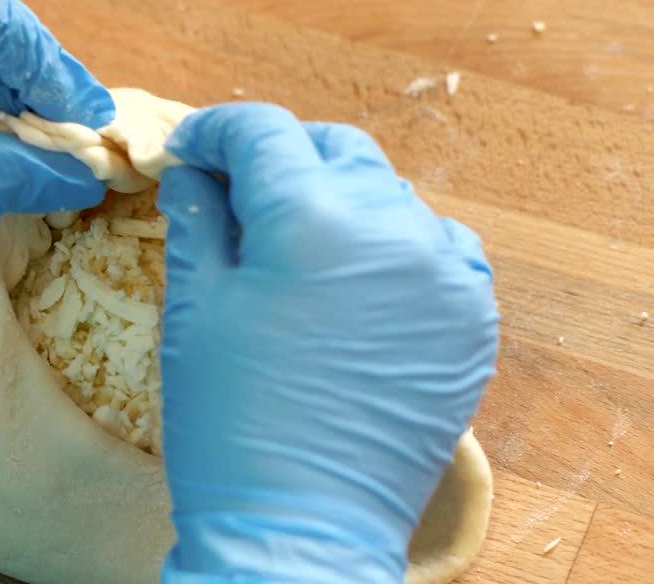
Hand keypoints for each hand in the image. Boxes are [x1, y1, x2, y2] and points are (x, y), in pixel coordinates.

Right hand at [154, 104, 498, 582]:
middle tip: (233, 191)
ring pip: (387, 194)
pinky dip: (394, 244)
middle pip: (332, 149)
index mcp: (310, 219)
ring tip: (295, 241)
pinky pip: (436, 248)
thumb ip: (197, 220)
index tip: (187, 153)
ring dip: (336, 198)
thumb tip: (193, 172)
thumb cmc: (228, 418)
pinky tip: (358, 277)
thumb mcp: (195, 308)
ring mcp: (444, 274)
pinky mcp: (470, 318)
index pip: (262, 133)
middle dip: (278, 158)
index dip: (215, 132)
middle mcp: (391, 228)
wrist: (300, 525)